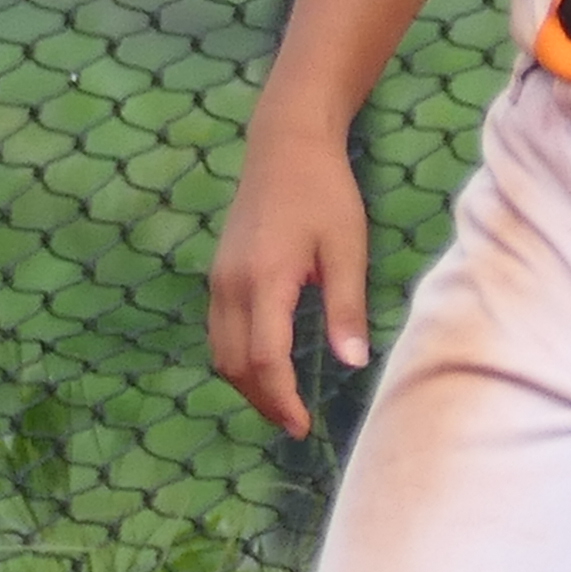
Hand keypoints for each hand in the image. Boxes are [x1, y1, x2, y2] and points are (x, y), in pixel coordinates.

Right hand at [209, 122, 371, 436]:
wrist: (286, 145)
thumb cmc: (325, 192)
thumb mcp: (348, 249)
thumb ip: (346, 308)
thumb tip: (352, 363)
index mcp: (264, 281)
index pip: (264, 360)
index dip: (282, 399)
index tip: (303, 426)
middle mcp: (230, 285)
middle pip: (234, 364)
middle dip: (262, 401)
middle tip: (294, 424)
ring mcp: (218, 279)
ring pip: (220, 351)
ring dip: (246, 383)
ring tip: (282, 402)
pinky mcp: (218, 273)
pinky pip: (219, 330)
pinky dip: (237, 358)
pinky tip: (265, 365)